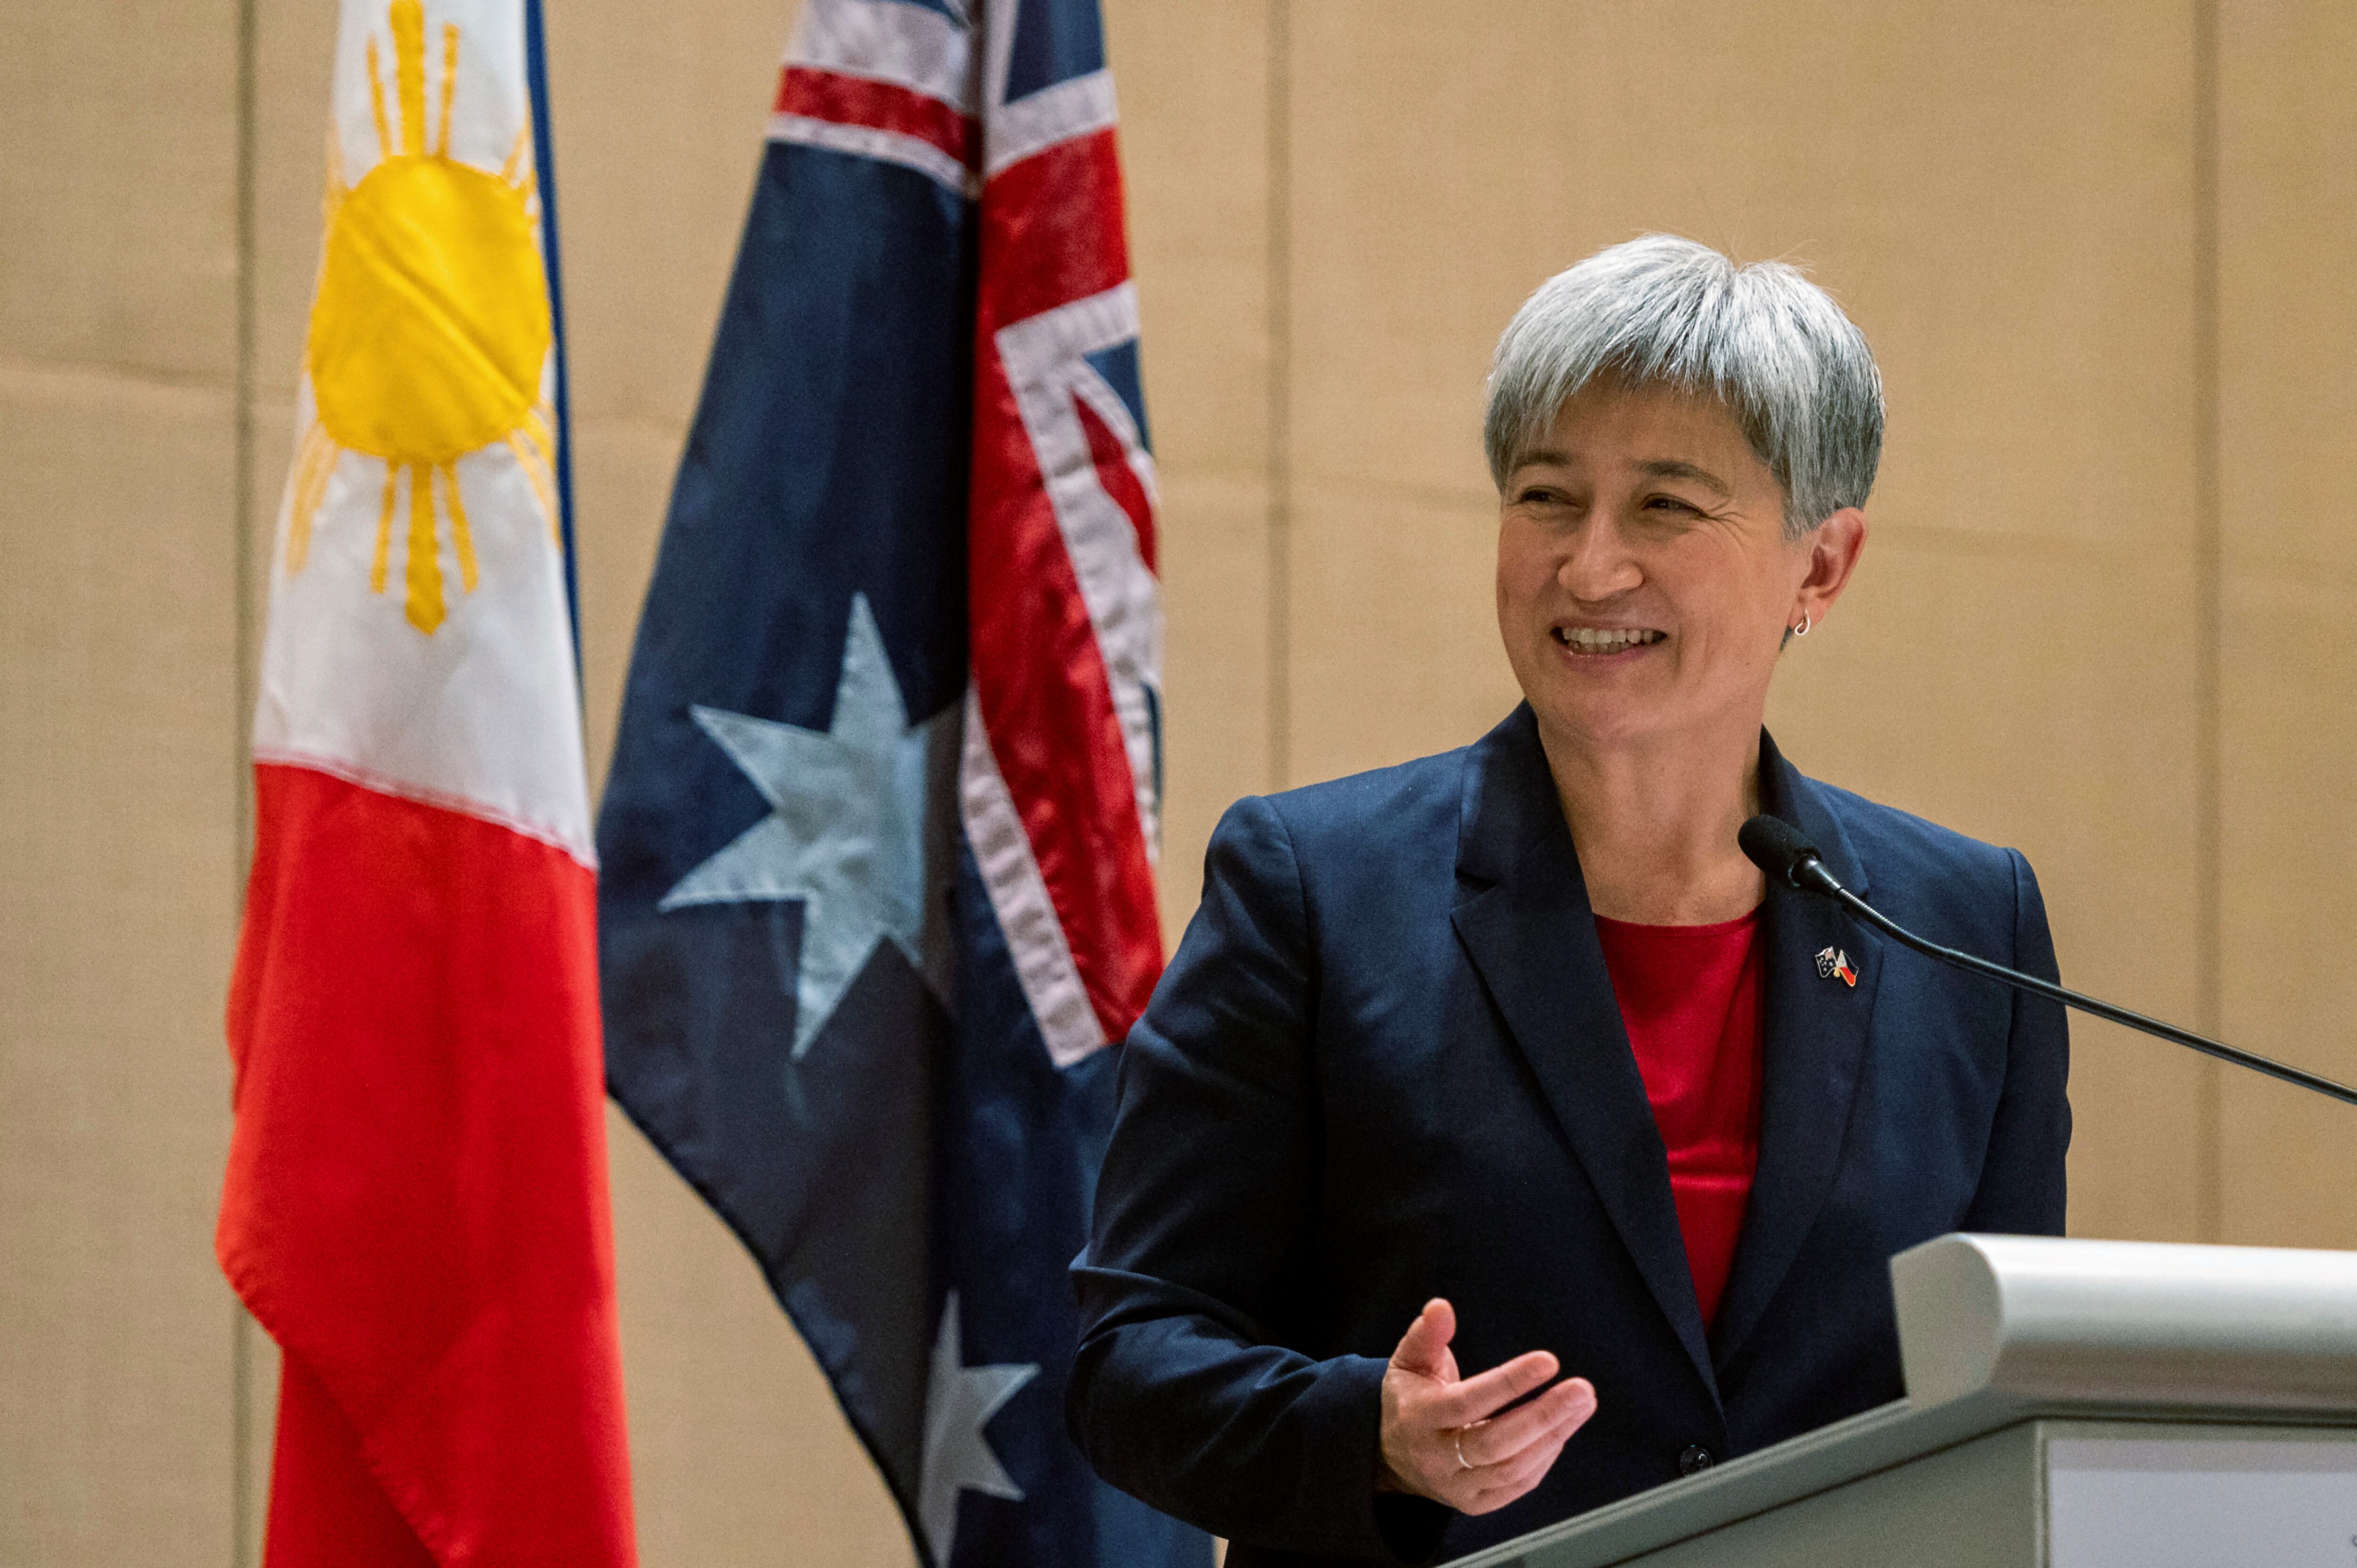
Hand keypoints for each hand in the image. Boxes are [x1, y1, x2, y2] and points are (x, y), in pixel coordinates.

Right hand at [1376, 1298, 1597, 1514]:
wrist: (1392, 1455)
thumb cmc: (1410, 1398)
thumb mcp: (1409, 1361)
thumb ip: (1427, 1334)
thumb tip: (1441, 1307)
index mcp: (1419, 1418)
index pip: (1468, 1403)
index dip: (1509, 1383)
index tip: (1548, 1361)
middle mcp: (1436, 1458)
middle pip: (1495, 1443)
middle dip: (1543, 1416)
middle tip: (1582, 1390)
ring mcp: (1456, 1486)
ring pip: (1512, 1468)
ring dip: (1553, 1435)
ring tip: (1582, 1405)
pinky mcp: (1474, 1503)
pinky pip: (1517, 1485)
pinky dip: (1544, 1458)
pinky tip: (1562, 1430)